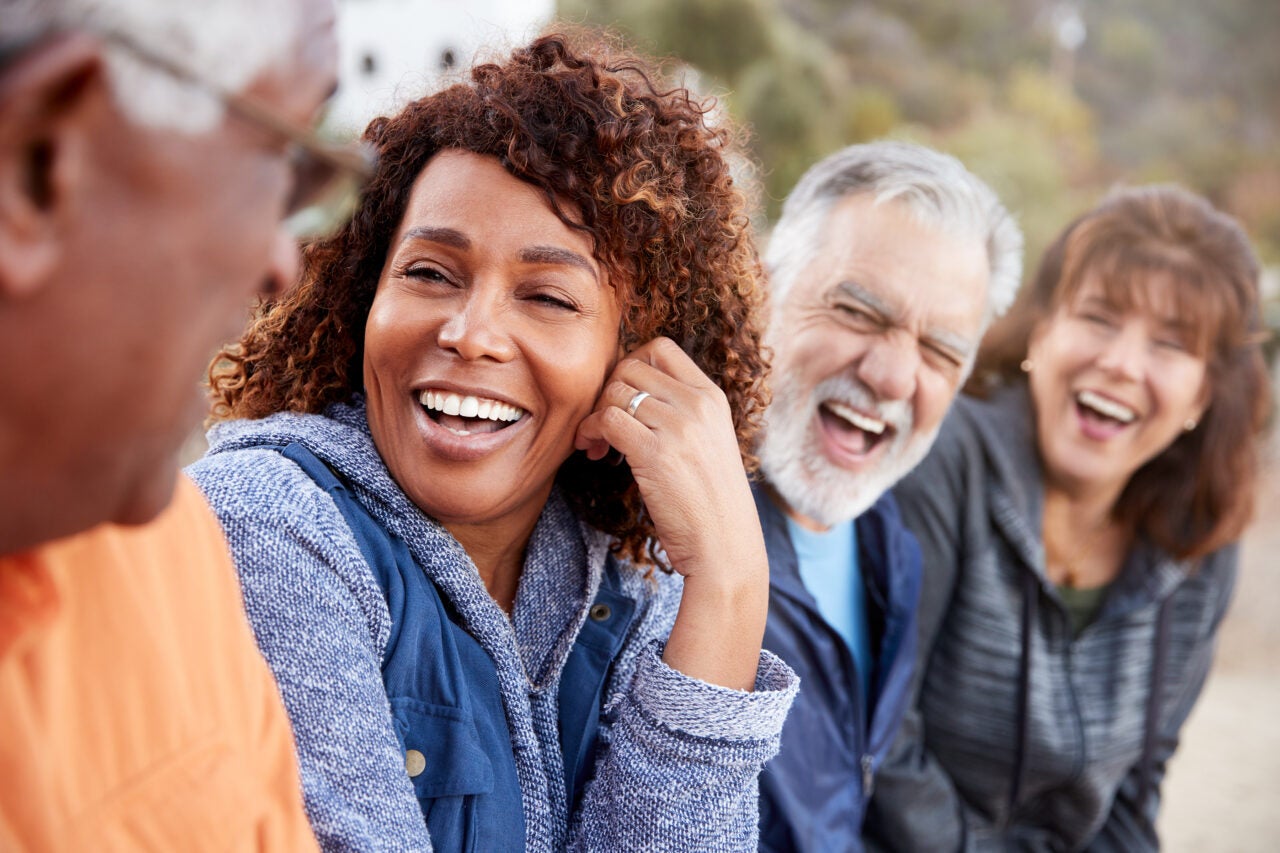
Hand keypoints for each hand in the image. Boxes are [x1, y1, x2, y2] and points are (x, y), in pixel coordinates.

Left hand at [574, 337, 767, 689]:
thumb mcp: (708, 443)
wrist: (725, 547)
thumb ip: (680, 414)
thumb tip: (629, 394)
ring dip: (594, 416)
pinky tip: (595, 453)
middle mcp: (696, 404)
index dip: (630, 365)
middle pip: (629, 365)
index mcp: (712, 397)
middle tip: (601, 425)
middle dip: (606, 391)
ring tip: (596, 444)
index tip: (622, 397)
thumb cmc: (711, 504)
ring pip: (614, 392)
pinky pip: (607, 420)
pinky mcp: (655, 452)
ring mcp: (677, 426)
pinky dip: (591, 433)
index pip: (661, 348)